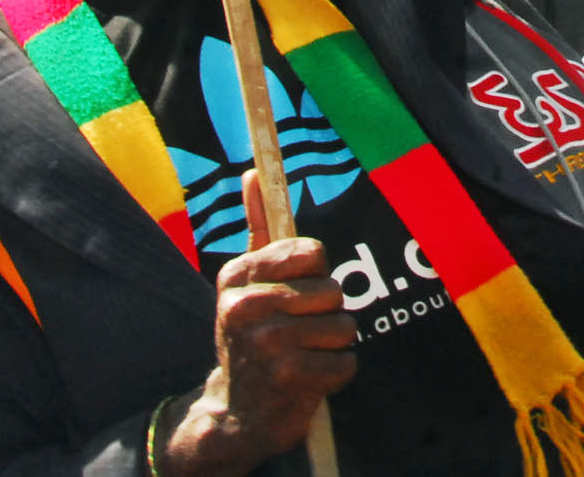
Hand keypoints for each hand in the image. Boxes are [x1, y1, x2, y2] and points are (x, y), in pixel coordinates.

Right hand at [157, 172, 355, 476]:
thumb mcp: (247, 281)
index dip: (314, 272)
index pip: (312, 252)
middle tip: (297, 329)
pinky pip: (347, 361)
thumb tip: (254, 173)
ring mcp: (267, 344)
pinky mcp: (290, 378)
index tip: (295, 289)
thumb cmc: (253, 334)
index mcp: (236, 277)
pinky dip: (336, 371)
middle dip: (326, 310)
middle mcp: (246, 308)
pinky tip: (306, 377)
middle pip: (332, 289)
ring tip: (302, 353)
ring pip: (344, 325)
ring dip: (332, 343)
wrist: (238, 411)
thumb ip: (258, 226)